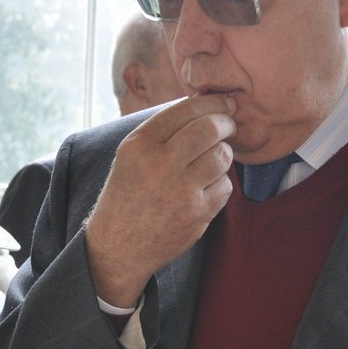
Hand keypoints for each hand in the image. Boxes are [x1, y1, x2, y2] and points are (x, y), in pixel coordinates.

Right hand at [84, 94, 235, 305]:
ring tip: (213, 157)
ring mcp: (180, 191)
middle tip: (229, 124)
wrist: (117, 246)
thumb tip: (204, 105)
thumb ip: (163, 131)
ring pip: (222, 156)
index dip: (212, 102)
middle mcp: (159, 164)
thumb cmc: (127, 194)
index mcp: (139, 145)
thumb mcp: (130, 155)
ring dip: (223, 153)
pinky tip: (205, 187)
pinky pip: (225, 186)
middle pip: (209, 128)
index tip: (225, 103)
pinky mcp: (196, 215)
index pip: (185, 110)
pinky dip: (220, 183)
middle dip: (226, 122)